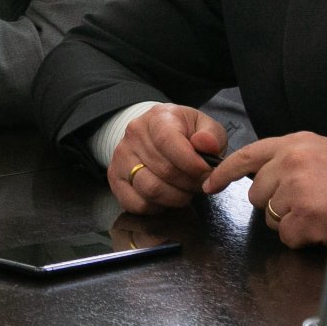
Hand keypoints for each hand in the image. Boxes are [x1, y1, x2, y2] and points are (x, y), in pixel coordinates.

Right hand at [108, 104, 225, 213]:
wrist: (155, 135)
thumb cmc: (184, 133)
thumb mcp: (204, 127)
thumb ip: (211, 135)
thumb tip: (207, 145)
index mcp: (157, 117)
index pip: (167, 141)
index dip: (191, 163)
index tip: (207, 173)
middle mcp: (134, 135)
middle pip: (164, 170)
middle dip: (190, 183)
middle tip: (200, 183)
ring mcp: (121, 157)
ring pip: (150, 189)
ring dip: (176, 197)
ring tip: (186, 190)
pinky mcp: (115, 179)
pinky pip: (137, 204)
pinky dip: (157, 207)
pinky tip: (166, 196)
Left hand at [205, 132, 326, 247]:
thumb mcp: (324, 154)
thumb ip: (293, 160)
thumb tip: (264, 178)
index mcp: (296, 143)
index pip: (248, 155)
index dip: (225, 171)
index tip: (209, 184)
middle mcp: (291, 160)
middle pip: (257, 193)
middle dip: (275, 205)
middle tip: (307, 203)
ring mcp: (296, 186)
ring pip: (272, 217)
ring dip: (292, 222)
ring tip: (321, 212)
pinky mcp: (304, 213)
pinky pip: (287, 236)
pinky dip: (303, 238)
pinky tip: (323, 226)